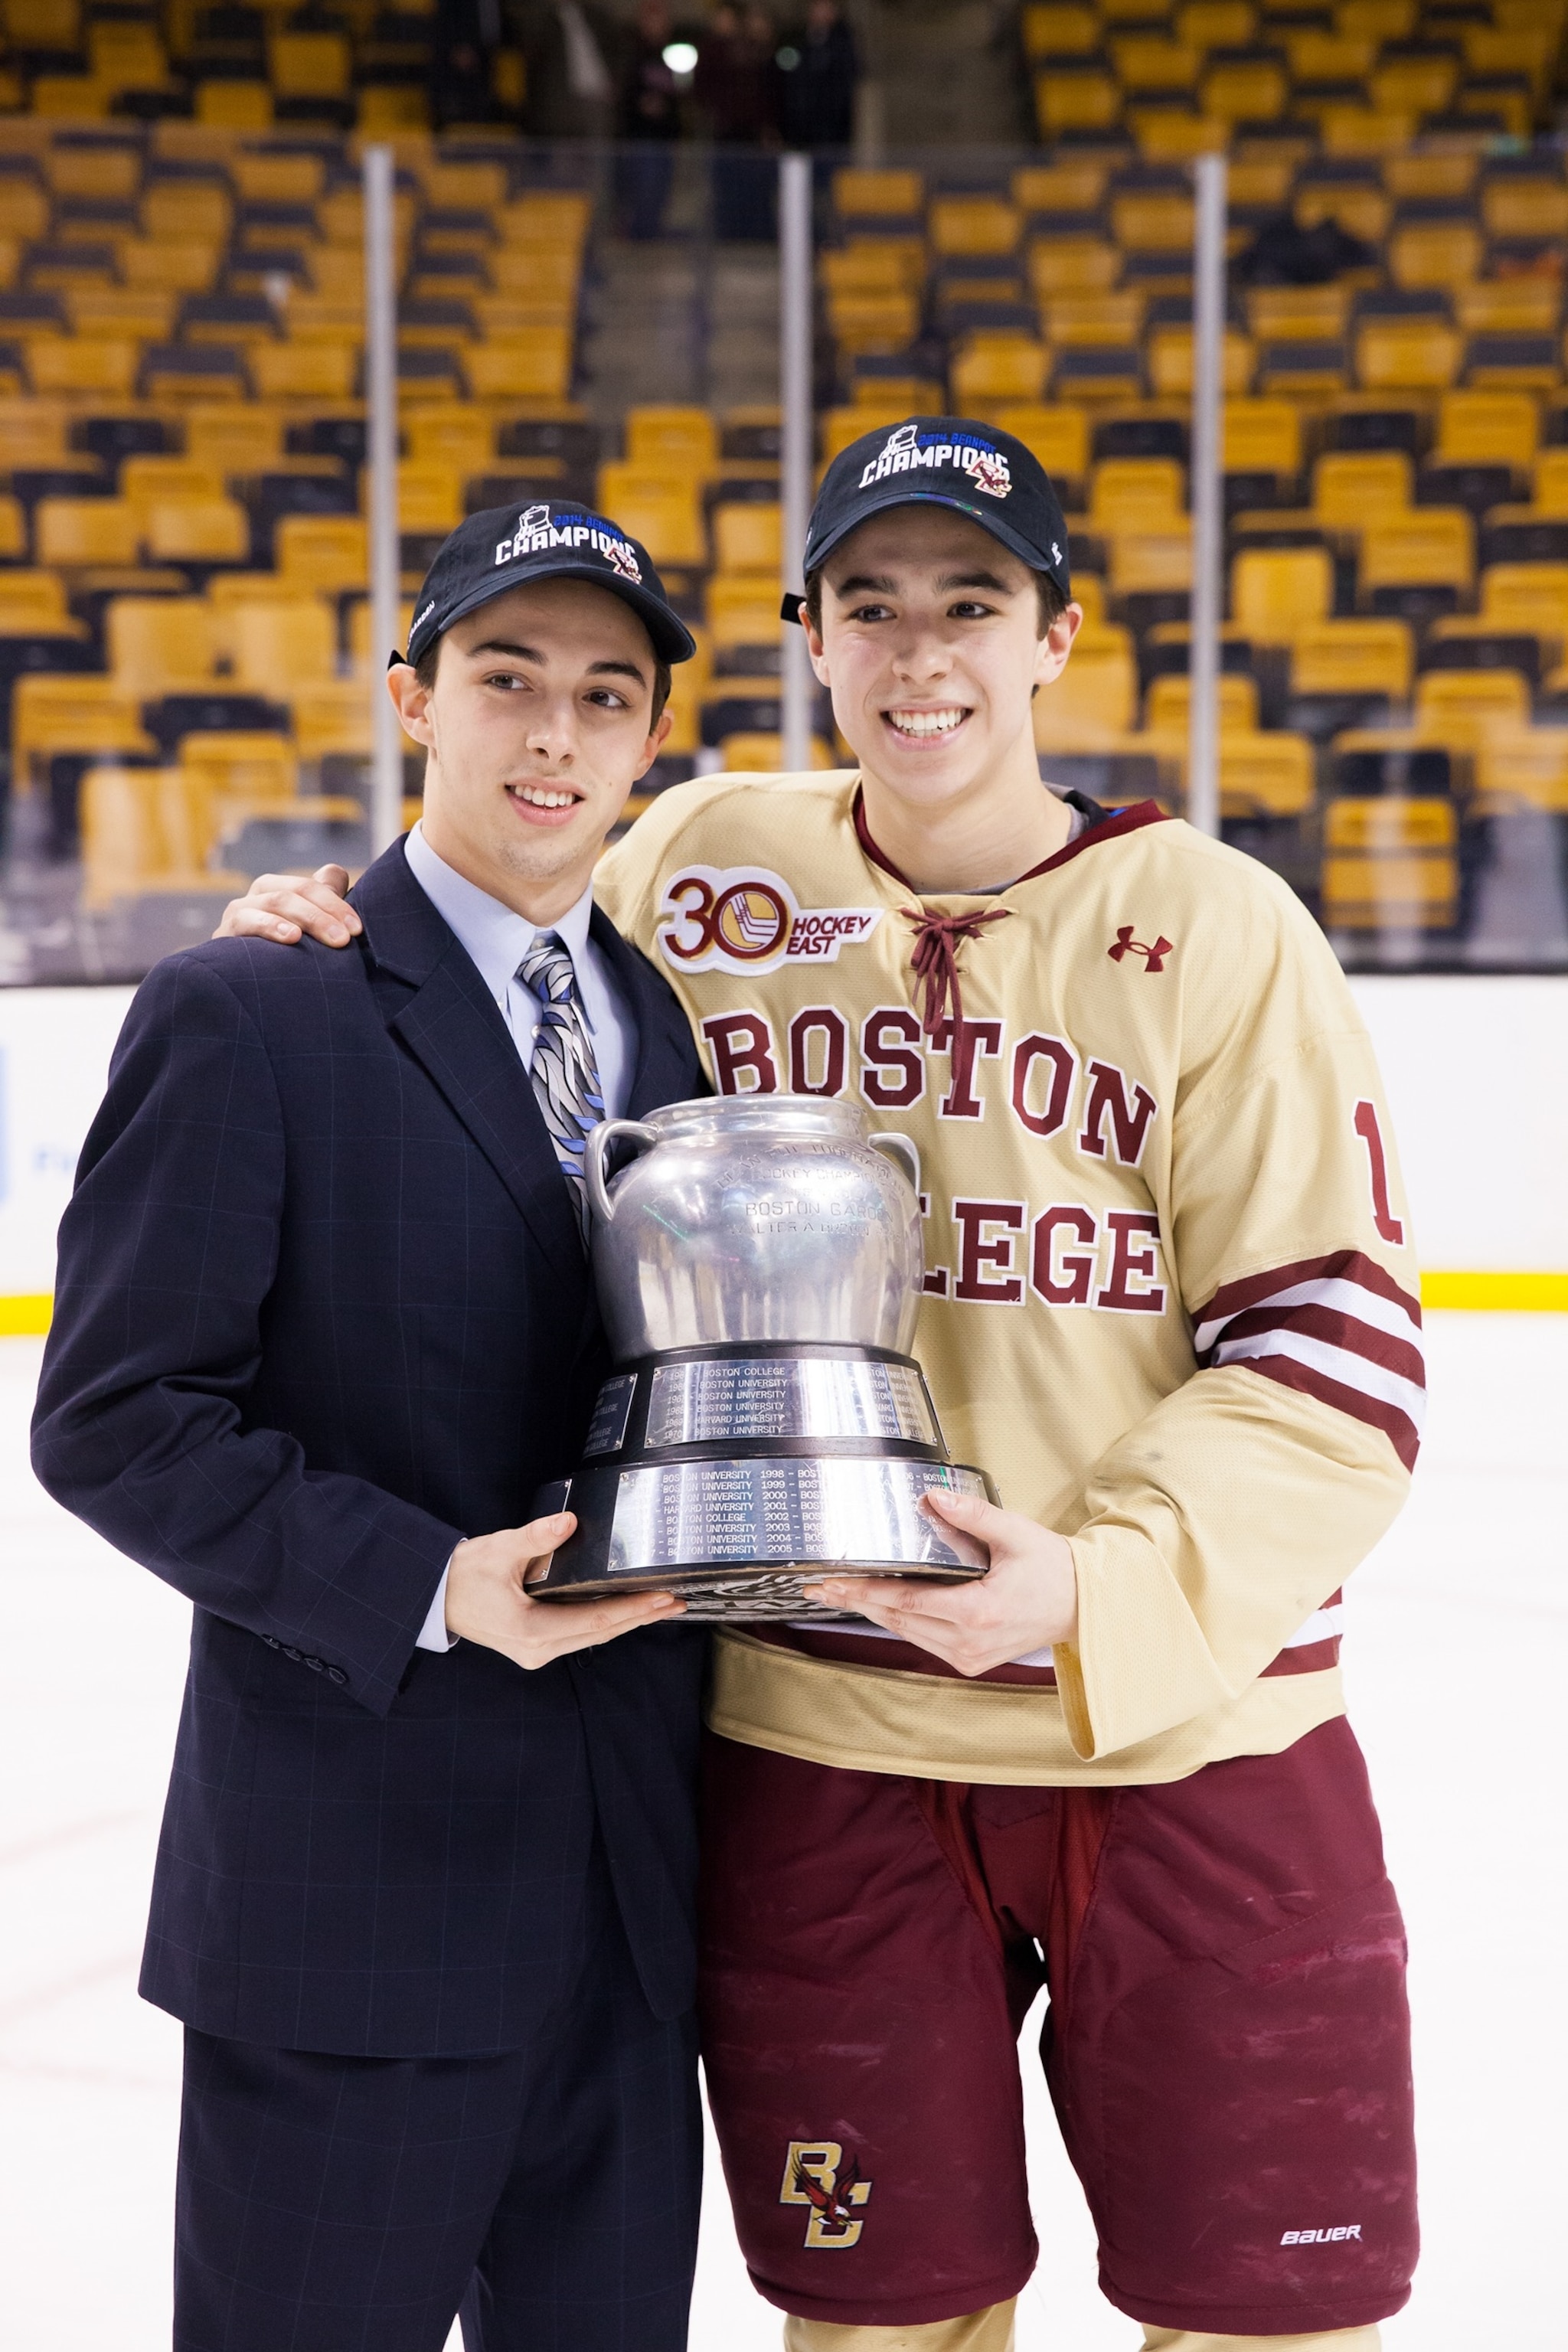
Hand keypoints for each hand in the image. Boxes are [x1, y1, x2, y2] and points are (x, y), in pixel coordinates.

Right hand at [214, 865, 360, 947]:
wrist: (239, 989)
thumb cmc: (281, 958)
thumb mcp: (306, 931)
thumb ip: (323, 900)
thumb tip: (336, 872)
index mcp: (282, 889)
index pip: (313, 885)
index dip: (338, 903)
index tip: (357, 929)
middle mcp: (260, 894)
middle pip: (298, 890)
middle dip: (327, 912)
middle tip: (347, 939)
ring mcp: (240, 910)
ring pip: (276, 901)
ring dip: (308, 918)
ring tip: (332, 939)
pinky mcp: (224, 931)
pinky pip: (246, 920)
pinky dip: (271, 926)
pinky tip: (291, 937)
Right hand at [444, 1512, 683, 1668]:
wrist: (436, 1596)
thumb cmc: (464, 1574)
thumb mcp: (498, 1550)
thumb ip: (536, 1537)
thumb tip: (568, 1522)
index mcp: (532, 1630)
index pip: (596, 1620)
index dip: (633, 1609)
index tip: (662, 1597)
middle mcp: (538, 1648)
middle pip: (601, 1633)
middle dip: (640, 1617)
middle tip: (676, 1601)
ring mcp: (537, 1651)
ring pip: (593, 1636)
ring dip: (627, 1621)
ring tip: (660, 1606)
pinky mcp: (535, 1645)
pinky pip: (580, 1634)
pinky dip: (606, 1622)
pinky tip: (625, 1611)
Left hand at [803, 1490, 1077, 1678]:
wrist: (1082, 1605)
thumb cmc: (1051, 1568)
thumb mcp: (1015, 1533)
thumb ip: (972, 1514)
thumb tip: (933, 1495)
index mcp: (977, 1611)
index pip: (906, 1601)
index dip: (865, 1590)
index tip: (833, 1581)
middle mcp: (968, 1640)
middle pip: (896, 1620)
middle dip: (854, 1600)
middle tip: (818, 1586)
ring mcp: (968, 1656)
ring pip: (906, 1632)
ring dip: (872, 1611)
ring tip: (838, 1592)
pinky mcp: (970, 1661)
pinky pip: (923, 1639)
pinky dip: (899, 1620)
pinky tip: (878, 1603)